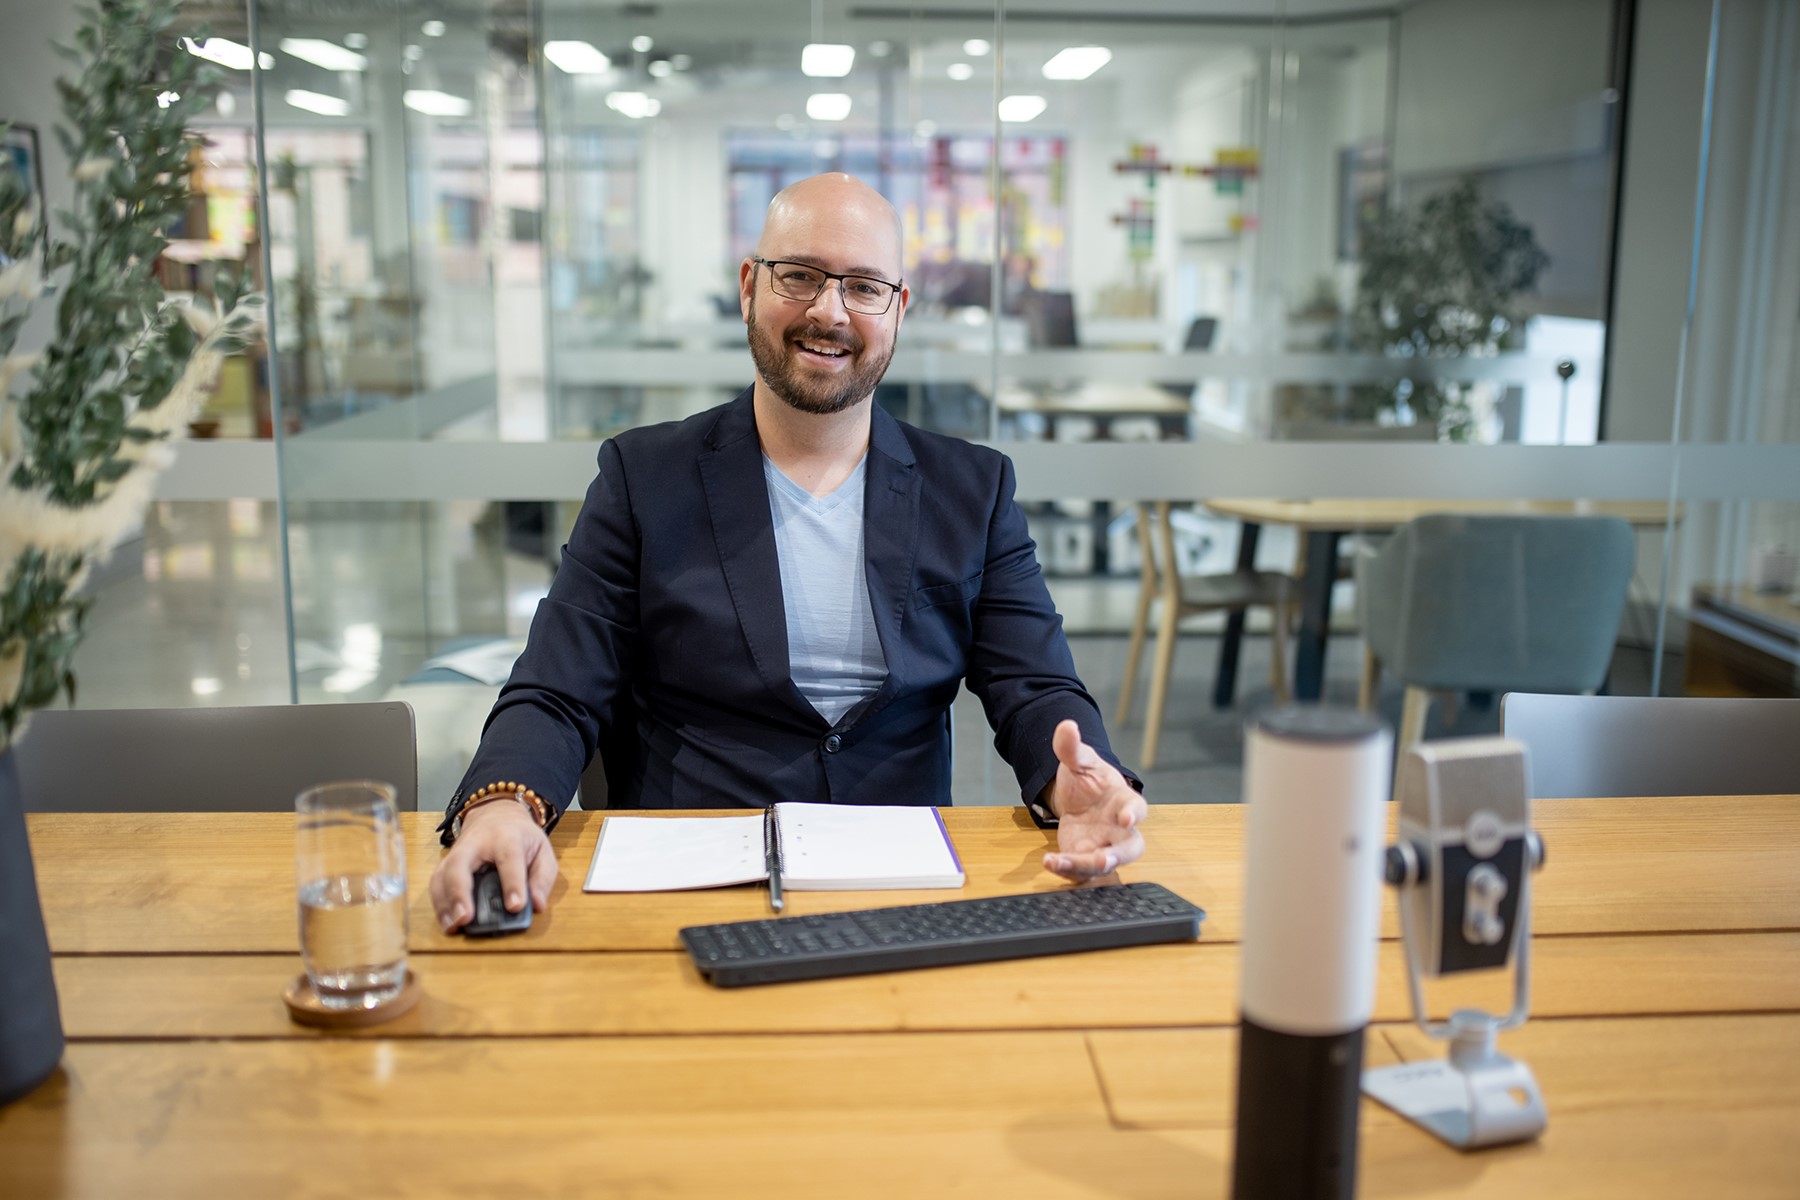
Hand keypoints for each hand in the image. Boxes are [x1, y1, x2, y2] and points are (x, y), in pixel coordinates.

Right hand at [429, 799, 558, 932]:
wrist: (496, 814)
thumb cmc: (521, 836)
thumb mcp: (543, 850)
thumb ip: (543, 878)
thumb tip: (537, 905)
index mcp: (507, 838)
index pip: (509, 859)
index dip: (513, 884)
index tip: (515, 907)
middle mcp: (476, 843)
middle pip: (460, 864)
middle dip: (460, 892)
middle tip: (465, 918)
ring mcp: (457, 852)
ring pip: (443, 875)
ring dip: (445, 903)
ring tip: (454, 926)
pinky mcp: (446, 863)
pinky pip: (437, 883)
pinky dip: (439, 904)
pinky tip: (447, 922)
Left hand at [1040, 719, 1147, 881]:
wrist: (1076, 797)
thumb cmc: (1089, 779)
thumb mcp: (1079, 760)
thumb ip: (1072, 747)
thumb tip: (1066, 726)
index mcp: (1124, 801)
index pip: (1137, 808)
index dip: (1134, 814)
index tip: (1127, 818)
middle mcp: (1120, 829)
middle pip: (1131, 848)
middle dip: (1119, 856)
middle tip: (1104, 860)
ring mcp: (1104, 846)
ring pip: (1105, 864)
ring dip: (1087, 867)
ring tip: (1061, 863)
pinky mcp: (1085, 857)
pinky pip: (1082, 870)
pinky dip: (1067, 870)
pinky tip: (1049, 862)